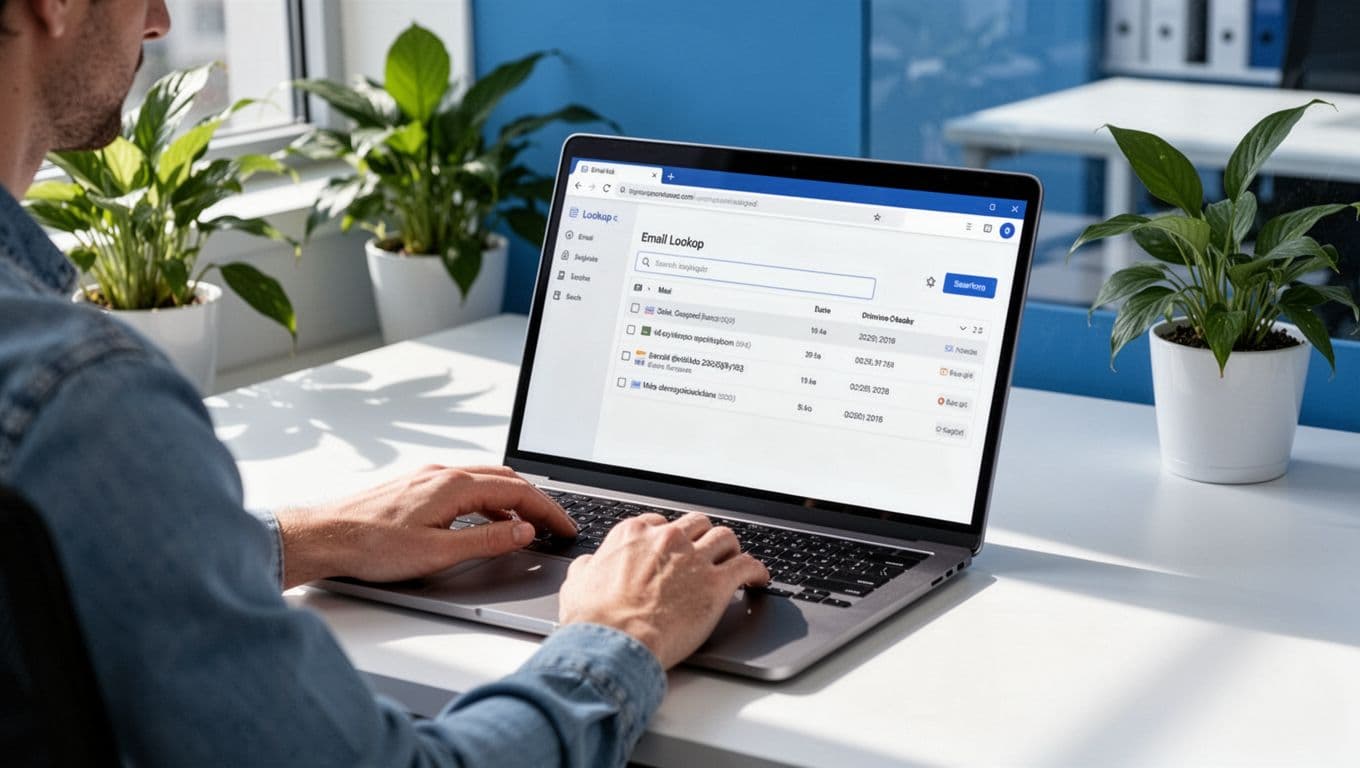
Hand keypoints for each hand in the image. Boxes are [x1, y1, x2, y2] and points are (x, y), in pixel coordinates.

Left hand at [275, 465, 575, 588]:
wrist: (324, 536)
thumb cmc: (371, 546)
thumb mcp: (438, 553)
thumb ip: (487, 541)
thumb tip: (523, 531)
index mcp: (454, 486)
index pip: (518, 492)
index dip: (548, 511)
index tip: (565, 527)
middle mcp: (443, 473)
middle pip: (506, 480)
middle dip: (537, 501)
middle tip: (555, 524)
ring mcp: (428, 477)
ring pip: (485, 480)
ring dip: (513, 499)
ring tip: (528, 523)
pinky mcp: (416, 485)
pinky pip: (465, 485)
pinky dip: (489, 499)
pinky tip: (486, 517)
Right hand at [558, 512, 769, 668]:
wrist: (614, 643)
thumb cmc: (594, 620)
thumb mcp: (576, 584)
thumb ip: (587, 568)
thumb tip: (588, 567)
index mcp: (633, 535)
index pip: (660, 523)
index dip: (669, 537)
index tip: (674, 548)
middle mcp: (667, 540)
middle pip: (696, 524)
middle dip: (702, 537)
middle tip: (706, 552)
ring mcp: (694, 559)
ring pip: (725, 537)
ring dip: (730, 548)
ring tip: (733, 560)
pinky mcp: (717, 584)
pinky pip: (747, 566)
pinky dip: (757, 570)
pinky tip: (758, 579)